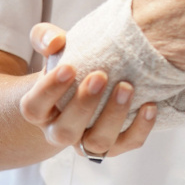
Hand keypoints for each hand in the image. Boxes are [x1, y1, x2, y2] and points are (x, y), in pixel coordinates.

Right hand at [18, 22, 157, 159]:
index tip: (69, 67)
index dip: (49, 90)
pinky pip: (127, 143)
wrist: (88, 85)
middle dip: (83, 105)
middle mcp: (60, 131)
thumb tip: (55, 41)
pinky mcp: (115, 146)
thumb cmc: (71, 66)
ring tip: (127, 87)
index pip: (33, 108)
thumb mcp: (55, 50)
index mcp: (40, 110)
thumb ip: (46, 38)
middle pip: (64, 131)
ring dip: (113, 116)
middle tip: (100, 76)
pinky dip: (140, 127)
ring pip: (96, 142)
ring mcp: (87, 142)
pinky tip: (150, 105)